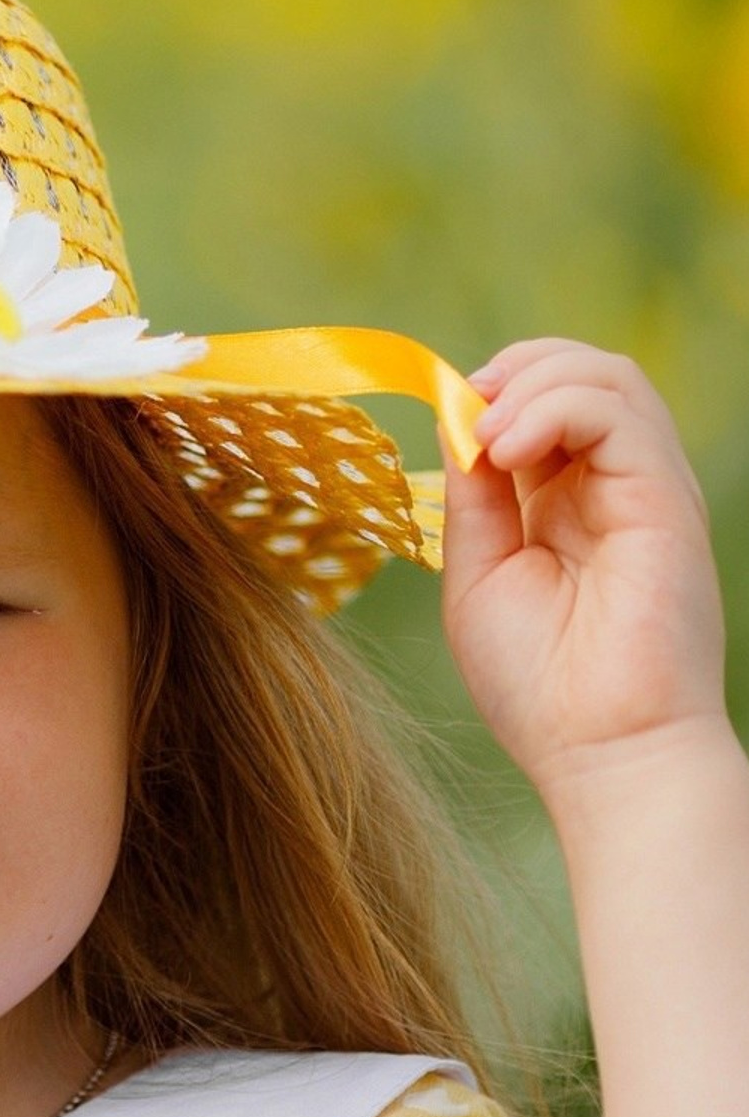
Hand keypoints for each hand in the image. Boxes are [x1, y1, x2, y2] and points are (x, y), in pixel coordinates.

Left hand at [442, 338, 728, 804]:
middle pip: (584, 374)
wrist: (600, 749)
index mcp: (565, 503)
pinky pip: (621, 414)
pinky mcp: (666, 499)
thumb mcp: (479, 573)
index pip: (543, 405)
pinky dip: (557, 408)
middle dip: (517, 368)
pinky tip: (508, 448)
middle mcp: (612, 487)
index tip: (449, 415)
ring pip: (610, 378)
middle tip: (469, 403)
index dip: (493, 392)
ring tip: (488, 434)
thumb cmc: (538, 683)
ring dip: (534, 382)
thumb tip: (459, 421)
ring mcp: (645, 489)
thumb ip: (473, 497)